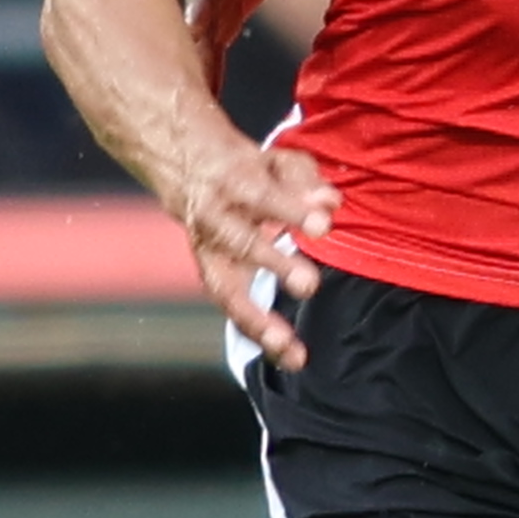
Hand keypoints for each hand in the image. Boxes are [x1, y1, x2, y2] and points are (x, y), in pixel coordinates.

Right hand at [168, 134, 340, 368]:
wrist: (188, 172)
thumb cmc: (247, 170)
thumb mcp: (277, 162)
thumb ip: (306, 181)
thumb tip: (329, 204)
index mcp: (235, 183)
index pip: (265, 197)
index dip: (293, 211)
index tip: (322, 225)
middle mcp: (215, 221)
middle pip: (241, 245)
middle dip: (275, 266)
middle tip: (308, 286)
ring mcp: (209, 254)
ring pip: (227, 290)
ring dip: (258, 321)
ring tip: (289, 349)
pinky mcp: (213, 278)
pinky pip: (233, 310)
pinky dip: (259, 334)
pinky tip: (288, 356)